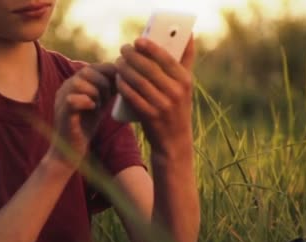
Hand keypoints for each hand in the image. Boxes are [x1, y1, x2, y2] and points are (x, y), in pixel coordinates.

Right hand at [48, 63, 116, 167]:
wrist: (73, 148)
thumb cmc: (86, 125)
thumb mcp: (99, 102)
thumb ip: (107, 89)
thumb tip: (124, 75)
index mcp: (74, 82)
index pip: (93, 67)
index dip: (108, 73)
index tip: (119, 85)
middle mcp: (66, 87)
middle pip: (87, 71)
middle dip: (103, 83)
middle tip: (107, 98)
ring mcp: (61, 98)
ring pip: (79, 83)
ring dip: (95, 92)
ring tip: (99, 105)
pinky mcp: (62, 111)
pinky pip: (73, 99)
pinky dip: (87, 102)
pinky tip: (92, 109)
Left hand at [116, 36, 195, 159]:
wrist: (174, 141)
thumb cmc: (177, 107)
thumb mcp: (185, 86)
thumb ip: (185, 61)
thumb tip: (188, 35)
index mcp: (185, 81)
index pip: (166, 58)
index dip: (151, 47)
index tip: (138, 40)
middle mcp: (176, 92)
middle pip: (149, 68)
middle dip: (133, 56)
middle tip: (123, 50)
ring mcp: (163, 105)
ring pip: (138, 81)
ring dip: (125, 69)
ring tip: (118, 62)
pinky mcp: (150, 116)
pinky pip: (132, 97)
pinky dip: (123, 86)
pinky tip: (117, 79)